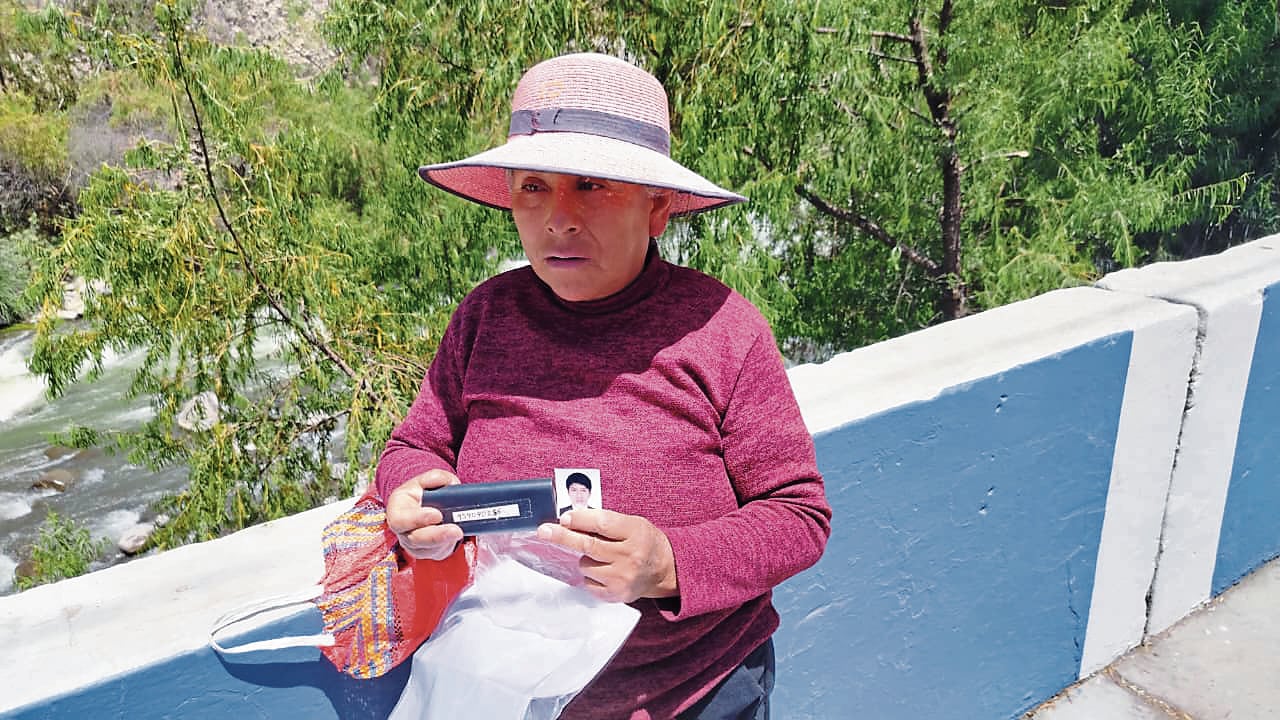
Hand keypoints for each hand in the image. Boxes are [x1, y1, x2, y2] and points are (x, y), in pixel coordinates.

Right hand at [385, 469, 464, 559]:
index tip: (438, 515)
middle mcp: (401, 529)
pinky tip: (455, 537)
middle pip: (415, 539)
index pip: (401, 519)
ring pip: (426, 549)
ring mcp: (412, 543)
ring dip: (444, 542)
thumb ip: (436, 478)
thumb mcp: (426, 480)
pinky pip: (435, 552)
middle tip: (456, 530)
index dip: (418, 519)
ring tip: (460, 532)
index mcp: (397, 508)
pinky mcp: (425, 551)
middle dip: (436, 536)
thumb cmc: (423, 492)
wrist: (425, 506)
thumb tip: (451, 484)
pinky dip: (447, 545)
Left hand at [537, 509, 677, 603]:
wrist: (663, 570)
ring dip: (585, 558)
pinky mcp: (616, 595)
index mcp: (635, 532)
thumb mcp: (632, 523)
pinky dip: (590, 575)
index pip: (602, 523)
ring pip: (584, 565)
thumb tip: (569, 520)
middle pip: (588, 545)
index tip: (563, 518)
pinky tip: (605, 571)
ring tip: (602, 557)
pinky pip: (587, 582)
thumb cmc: (643, 541)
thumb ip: (605, 521)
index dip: (580, 520)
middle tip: (544, 531)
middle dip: (562, 537)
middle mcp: (630, 556)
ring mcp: (622, 578)